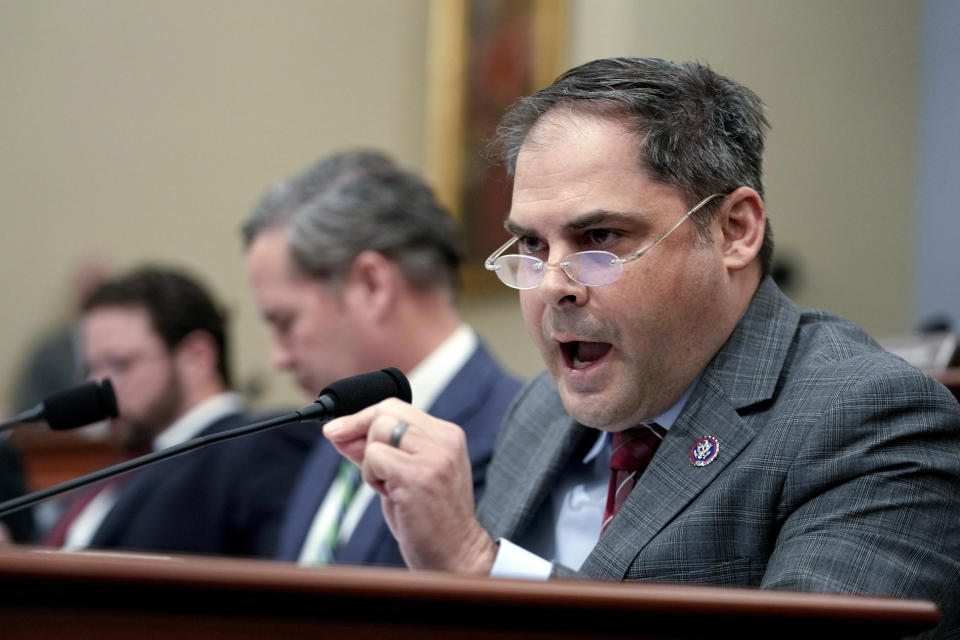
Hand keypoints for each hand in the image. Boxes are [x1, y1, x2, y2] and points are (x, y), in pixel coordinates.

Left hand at [324, 398, 496, 572]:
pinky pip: (375, 457)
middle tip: (366, 467)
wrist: (457, 554)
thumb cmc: (430, 519)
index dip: (362, 417)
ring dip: (370, 461)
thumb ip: (377, 450)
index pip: (396, 406)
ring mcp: (434, 456)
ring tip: (388, 486)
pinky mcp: (418, 476)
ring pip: (378, 432)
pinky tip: (390, 494)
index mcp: (446, 435)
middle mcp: (444, 440)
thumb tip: (338, 431)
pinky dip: (371, 476)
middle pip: (384, 412)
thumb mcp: (403, 475)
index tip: (337, 430)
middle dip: (359, 434)